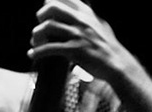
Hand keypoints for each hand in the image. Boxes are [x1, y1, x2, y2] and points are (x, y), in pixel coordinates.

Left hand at [30, 1, 151, 111]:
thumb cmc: (110, 48)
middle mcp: (81, 21)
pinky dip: (38, 52)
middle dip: (41, 15)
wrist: (119, 66)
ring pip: (48, 27)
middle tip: (40, 26)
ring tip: (35, 43)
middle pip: (52, 7)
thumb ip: (89, 16)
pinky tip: (32, 55)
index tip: (46, 12)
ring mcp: (78, 35)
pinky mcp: (75, 50)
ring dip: (36, 35)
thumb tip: (83, 7)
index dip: (50, 2)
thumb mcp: (101, 26)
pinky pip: (50, 48)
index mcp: (86, 14)